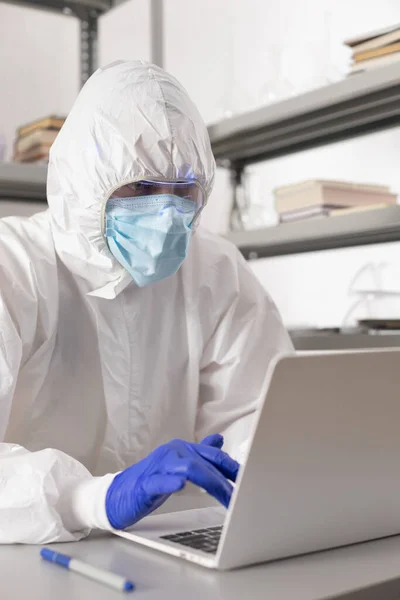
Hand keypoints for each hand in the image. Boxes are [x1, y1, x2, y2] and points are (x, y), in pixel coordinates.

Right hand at [105, 434, 238, 529]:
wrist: (116, 495)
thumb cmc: (150, 481)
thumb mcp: (178, 466)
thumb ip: (199, 454)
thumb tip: (219, 440)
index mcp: (182, 449)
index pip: (213, 456)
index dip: (232, 467)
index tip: (250, 480)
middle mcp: (172, 453)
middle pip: (204, 464)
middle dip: (226, 481)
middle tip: (241, 498)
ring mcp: (158, 466)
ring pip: (188, 469)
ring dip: (210, 483)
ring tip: (225, 498)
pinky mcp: (145, 483)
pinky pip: (159, 481)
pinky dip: (170, 483)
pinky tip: (180, 486)